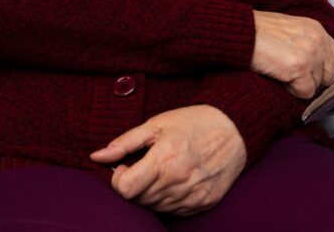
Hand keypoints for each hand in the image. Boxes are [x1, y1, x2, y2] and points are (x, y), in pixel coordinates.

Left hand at [90, 105, 245, 215]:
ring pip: (155, 207)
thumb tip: (96, 156)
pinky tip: (174, 180)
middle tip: (143, 166)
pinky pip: (173, 211)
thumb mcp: (156, 124)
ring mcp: (192, 194)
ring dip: (150, 193)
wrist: (236, 130)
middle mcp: (179, 180)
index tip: (124, 167)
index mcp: (165, 158)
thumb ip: (124, 142)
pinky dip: (167, 199)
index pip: (126, 189)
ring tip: (161, 170)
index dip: (118, 179)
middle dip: (134, 185)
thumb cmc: (193, 122)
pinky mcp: (203, 203)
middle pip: (138, 200)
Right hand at [251, 10, 333, 98]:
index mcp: (317, 29)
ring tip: (283, 74)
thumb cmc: (259, 31)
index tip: (307, 73)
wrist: (241, 32)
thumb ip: (307, 42)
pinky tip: (280, 78)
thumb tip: (314, 66)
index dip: (321, 70)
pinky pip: (305, 92)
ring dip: (301, 85)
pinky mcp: (300, 68)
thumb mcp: (290, 29)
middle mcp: (318, 40)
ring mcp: (311, 54)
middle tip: (292, 76)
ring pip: (317, 86)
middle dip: (312, 80)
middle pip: (329, 76)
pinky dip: (293, 91)